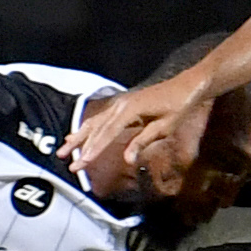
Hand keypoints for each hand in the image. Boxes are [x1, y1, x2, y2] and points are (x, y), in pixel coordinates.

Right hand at [63, 76, 209, 188]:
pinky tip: (78, 136)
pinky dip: (88, 129)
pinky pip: (101, 119)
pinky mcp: (122, 105)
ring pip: (94, 122)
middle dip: (82, 147)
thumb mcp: (164, 127)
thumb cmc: (179, 106)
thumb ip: (143, 141)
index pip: (107, 133)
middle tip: (70, 164)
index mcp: (130, 109)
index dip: (94, 149)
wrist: (186, 86)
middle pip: (96, 128)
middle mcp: (120, 104)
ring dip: (79, 137)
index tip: (83, 162)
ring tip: (64, 150)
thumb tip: (127, 159)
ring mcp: (119, 103)